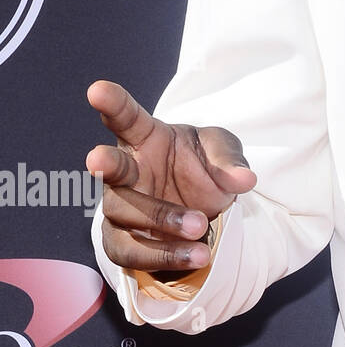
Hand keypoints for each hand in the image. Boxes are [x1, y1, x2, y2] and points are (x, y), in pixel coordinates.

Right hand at [86, 80, 255, 272]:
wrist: (205, 212)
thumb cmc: (205, 168)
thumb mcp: (224, 153)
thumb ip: (230, 160)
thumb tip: (245, 179)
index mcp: (146, 139)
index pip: (127, 118)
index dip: (112, 104)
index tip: (97, 90)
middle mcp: (129, 171)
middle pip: (111, 169)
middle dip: (104, 164)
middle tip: (97, 158)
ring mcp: (122, 207)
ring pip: (125, 214)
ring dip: (161, 220)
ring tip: (201, 226)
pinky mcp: (124, 242)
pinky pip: (132, 253)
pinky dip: (163, 256)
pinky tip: (196, 254)